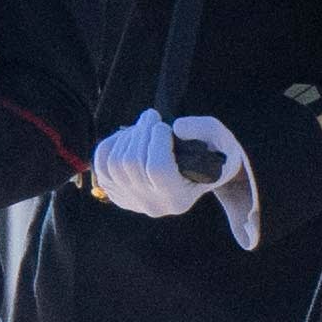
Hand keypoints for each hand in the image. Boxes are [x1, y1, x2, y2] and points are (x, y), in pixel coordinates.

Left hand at [87, 111, 259, 244]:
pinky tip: (128, 137)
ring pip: (114, 163)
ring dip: (127, 137)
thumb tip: (175, 127)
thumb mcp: (220, 138)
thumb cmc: (214, 152)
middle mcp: (153, 206)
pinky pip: (101, 166)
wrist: (202, 172)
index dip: (157, 140)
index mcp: (180, 199)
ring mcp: (131, 201)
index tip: (164, 125)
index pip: (158, 169)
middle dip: (141, 132)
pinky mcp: (116, 192)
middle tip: (151, 116)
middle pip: (132, 163)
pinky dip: (110, 146)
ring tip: (143, 127)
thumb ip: (203, 129)